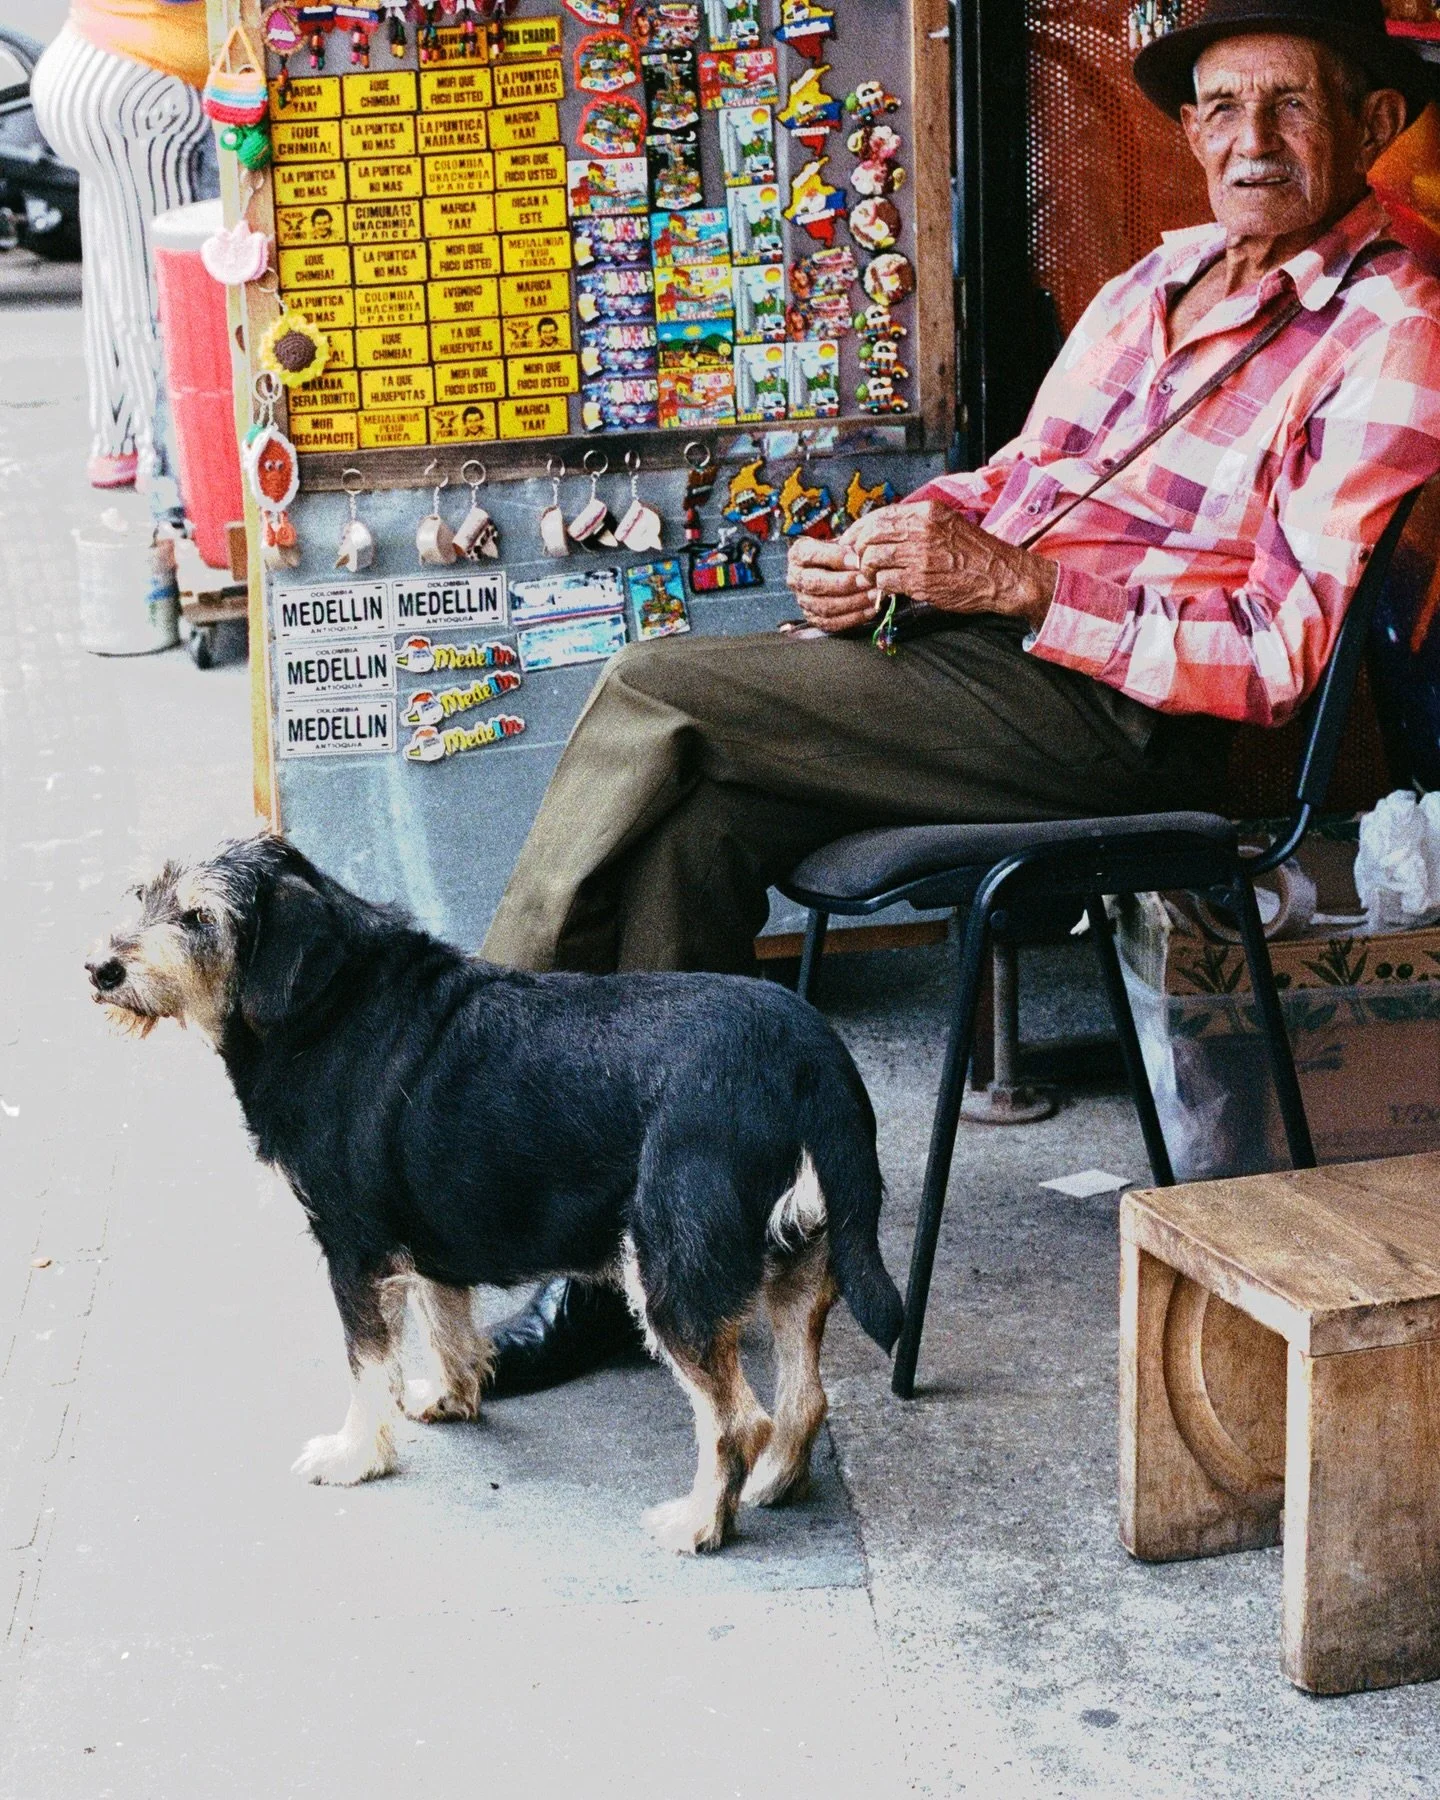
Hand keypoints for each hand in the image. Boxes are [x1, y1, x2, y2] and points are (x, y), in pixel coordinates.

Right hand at [786, 533, 884, 634]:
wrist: (842, 570)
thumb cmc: (845, 551)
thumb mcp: (846, 539)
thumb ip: (851, 541)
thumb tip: (859, 557)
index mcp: (798, 554)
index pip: (812, 555)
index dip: (835, 558)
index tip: (858, 561)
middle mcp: (795, 578)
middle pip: (816, 583)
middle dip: (845, 583)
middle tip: (868, 581)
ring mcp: (803, 601)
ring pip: (824, 606)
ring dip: (852, 602)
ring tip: (874, 595)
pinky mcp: (814, 618)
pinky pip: (832, 623)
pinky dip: (853, 617)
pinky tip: (871, 609)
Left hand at [839, 499, 1057, 629]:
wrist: (1000, 575)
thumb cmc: (975, 552)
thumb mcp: (946, 523)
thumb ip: (916, 523)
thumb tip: (882, 529)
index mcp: (927, 512)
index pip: (879, 516)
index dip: (859, 529)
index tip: (850, 540)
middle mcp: (921, 529)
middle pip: (870, 537)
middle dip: (859, 551)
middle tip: (860, 562)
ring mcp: (920, 555)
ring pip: (873, 559)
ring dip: (868, 570)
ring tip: (875, 576)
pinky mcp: (921, 580)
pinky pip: (885, 581)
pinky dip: (881, 586)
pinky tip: (888, 588)